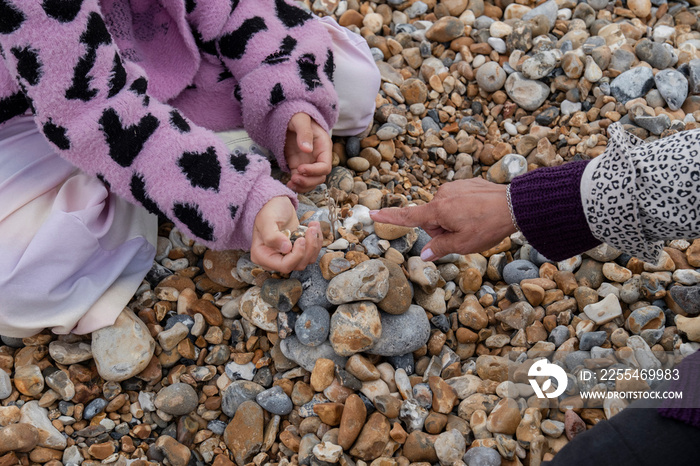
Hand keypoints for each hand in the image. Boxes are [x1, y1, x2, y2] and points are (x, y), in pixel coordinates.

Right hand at [251, 196, 322, 272]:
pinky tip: (314, 227)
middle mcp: (274, 259)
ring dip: (314, 243)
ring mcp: (287, 256)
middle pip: (298, 264)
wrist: (275, 202)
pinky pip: (312, 252)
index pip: (284, 266)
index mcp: (262, 256)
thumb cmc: (268, 210)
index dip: (296, 255)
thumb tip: (286, 249)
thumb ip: (272, 236)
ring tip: (313, 226)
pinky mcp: (297, 250)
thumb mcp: (267, 220)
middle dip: (309, 248)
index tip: (301, 239)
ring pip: (307, 259)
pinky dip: (317, 241)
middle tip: (311, 229)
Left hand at [285, 113, 331, 192]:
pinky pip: (301, 180)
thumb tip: (307, 150)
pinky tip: (287, 185)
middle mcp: (318, 157)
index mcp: (323, 147)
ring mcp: (308, 163)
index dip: (314, 171)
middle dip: (308, 181)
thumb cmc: (296, 115)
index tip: (300, 168)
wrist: (288, 117)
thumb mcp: (300, 119)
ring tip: (290, 184)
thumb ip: (304, 132)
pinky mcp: (298, 166)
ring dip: (302, 186)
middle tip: (293, 179)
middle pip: (320, 177)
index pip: (325, 166)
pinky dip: (296, 186)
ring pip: (311, 182)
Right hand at [369, 178, 517, 260]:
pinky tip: (481, 212)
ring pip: (446, 209)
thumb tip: (424, 254)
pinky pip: (458, 199)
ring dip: (455, 218)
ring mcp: (455, 186)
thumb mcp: (462, 244)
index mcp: (438, 210)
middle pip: (432, 218)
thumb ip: (439, 248)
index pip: (407, 216)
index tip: (371, 213)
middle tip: (464, 234)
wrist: (516, 205)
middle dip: (442, 228)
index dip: (388, 217)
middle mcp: (442, 194)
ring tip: (476, 223)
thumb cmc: (488, 226)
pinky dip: (465, 208)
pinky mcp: (468, 182)